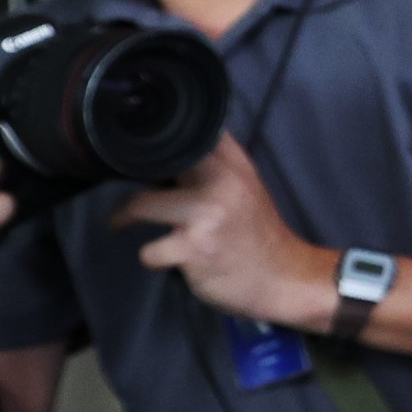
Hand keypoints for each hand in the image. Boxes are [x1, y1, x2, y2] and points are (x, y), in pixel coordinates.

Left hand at [115, 132, 329, 327]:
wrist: (284, 277)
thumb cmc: (257, 232)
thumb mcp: (246, 185)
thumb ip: (216, 161)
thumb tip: (170, 145)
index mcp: (232, 162)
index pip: (185, 134)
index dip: (156, 143)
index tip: (140, 157)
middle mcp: (222, 181)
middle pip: (152, 165)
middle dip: (131, 183)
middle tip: (126, 198)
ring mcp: (207, 214)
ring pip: (138, 205)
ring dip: (127, 220)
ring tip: (129, 225)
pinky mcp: (195, 248)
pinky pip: (149, 251)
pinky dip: (154, 257)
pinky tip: (170, 257)